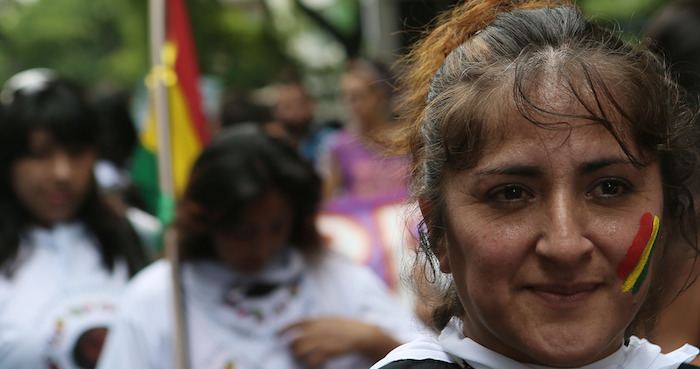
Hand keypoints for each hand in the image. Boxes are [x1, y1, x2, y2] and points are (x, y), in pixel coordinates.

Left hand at [281, 317, 399, 367]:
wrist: (360, 334)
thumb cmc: (344, 326)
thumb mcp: (329, 319)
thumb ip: (315, 323)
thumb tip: (301, 328)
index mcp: (316, 320)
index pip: (294, 323)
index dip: (284, 329)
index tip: (277, 334)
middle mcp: (316, 330)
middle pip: (295, 340)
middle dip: (293, 347)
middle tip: (295, 350)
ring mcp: (321, 340)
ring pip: (300, 350)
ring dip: (299, 355)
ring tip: (304, 357)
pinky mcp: (327, 351)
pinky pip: (311, 360)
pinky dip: (310, 362)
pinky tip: (315, 362)